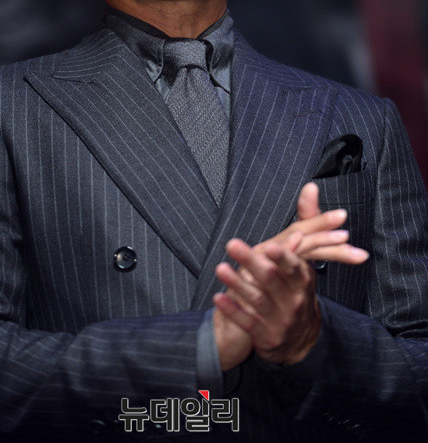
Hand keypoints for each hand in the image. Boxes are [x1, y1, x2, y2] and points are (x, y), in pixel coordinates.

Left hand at [213, 183, 368, 367]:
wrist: (299, 340)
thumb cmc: (298, 287)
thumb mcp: (307, 257)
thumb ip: (308, 221)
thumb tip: (310, 187)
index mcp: (304, 280)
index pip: (294, 267)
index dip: (282, 257)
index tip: (270, 246)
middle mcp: (294, 300)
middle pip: (271, 280)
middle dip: (252, 262)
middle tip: (232, 244)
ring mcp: (279, 319)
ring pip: (256, 300)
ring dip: (237, 284)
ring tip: (220, 268)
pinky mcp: (264, 335)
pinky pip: (246, 321)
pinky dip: (232, 309)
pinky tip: (218, 297)